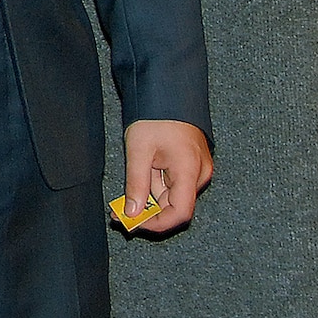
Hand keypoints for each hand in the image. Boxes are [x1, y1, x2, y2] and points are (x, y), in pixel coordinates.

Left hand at [122, 119, 213, 233]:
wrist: (168, 94)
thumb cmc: (155, 118)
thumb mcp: (139, 151)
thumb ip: (136, 184)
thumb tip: (132, 214)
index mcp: (190, 171)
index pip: (180, 213)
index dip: (157, 223)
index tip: (132, 223)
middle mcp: (200, 174)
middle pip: (174, 205)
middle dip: (147, 210)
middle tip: (117, 211)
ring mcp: (198, 170)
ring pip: (171, 194)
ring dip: (149, 195)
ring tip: (128, 182)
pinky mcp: (192, 165)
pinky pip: (174, 183)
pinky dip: (155, 185)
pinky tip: (142, 175)